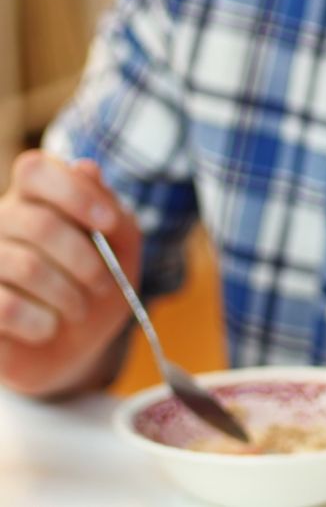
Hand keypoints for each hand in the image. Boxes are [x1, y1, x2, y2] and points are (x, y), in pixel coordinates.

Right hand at [0, 151, 141, 396]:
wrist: (75, 348)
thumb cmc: (97, 289)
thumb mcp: (122, 251)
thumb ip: (112, 212)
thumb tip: (86, 168)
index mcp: (33, 199)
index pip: (35, 170)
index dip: (74, 192)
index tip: (109, 223)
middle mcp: (0, 222)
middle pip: (40, 224)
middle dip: (87, 262)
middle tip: (103, 285)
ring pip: (26, 267)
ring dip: (69, 296)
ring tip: (78, 309)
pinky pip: (6, 307)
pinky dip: (42, 323)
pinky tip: (47, 328)